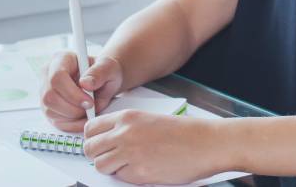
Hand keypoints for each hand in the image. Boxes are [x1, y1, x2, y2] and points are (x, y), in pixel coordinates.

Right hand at [40, 52, 123, 132]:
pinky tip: (84, 117)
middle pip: (49, 97)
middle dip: (73, 108)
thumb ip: (99, 73)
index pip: (57, 77)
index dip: (72, 94)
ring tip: (89, 111)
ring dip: (73, 117)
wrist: (104, 81)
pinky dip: (72, 124)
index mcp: (61, 59)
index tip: (90, 102)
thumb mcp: (109, 68)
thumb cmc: (105, 72)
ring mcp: (45, 92)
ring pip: (50, 111)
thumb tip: (85, 83)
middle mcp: (48, 75)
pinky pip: (55, 121)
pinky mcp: (48, 108)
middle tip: (91, 108)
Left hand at [84, 111, 225, 184]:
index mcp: (127, 117)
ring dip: (110, 168)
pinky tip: (143, 170)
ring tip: (127, 165)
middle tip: (109, 158)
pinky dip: (128, 177)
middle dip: (97, 155)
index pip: (91, 128)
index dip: (92, 139)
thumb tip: (107, 141)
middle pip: (90, 148)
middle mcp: (124, 134)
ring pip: (100, 165)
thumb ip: (125, 128)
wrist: (205, 143)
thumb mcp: (148, 120)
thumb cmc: (183, 133)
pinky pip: (120, 178)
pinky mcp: (139, 173)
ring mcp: (130, 154)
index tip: (98, 144)